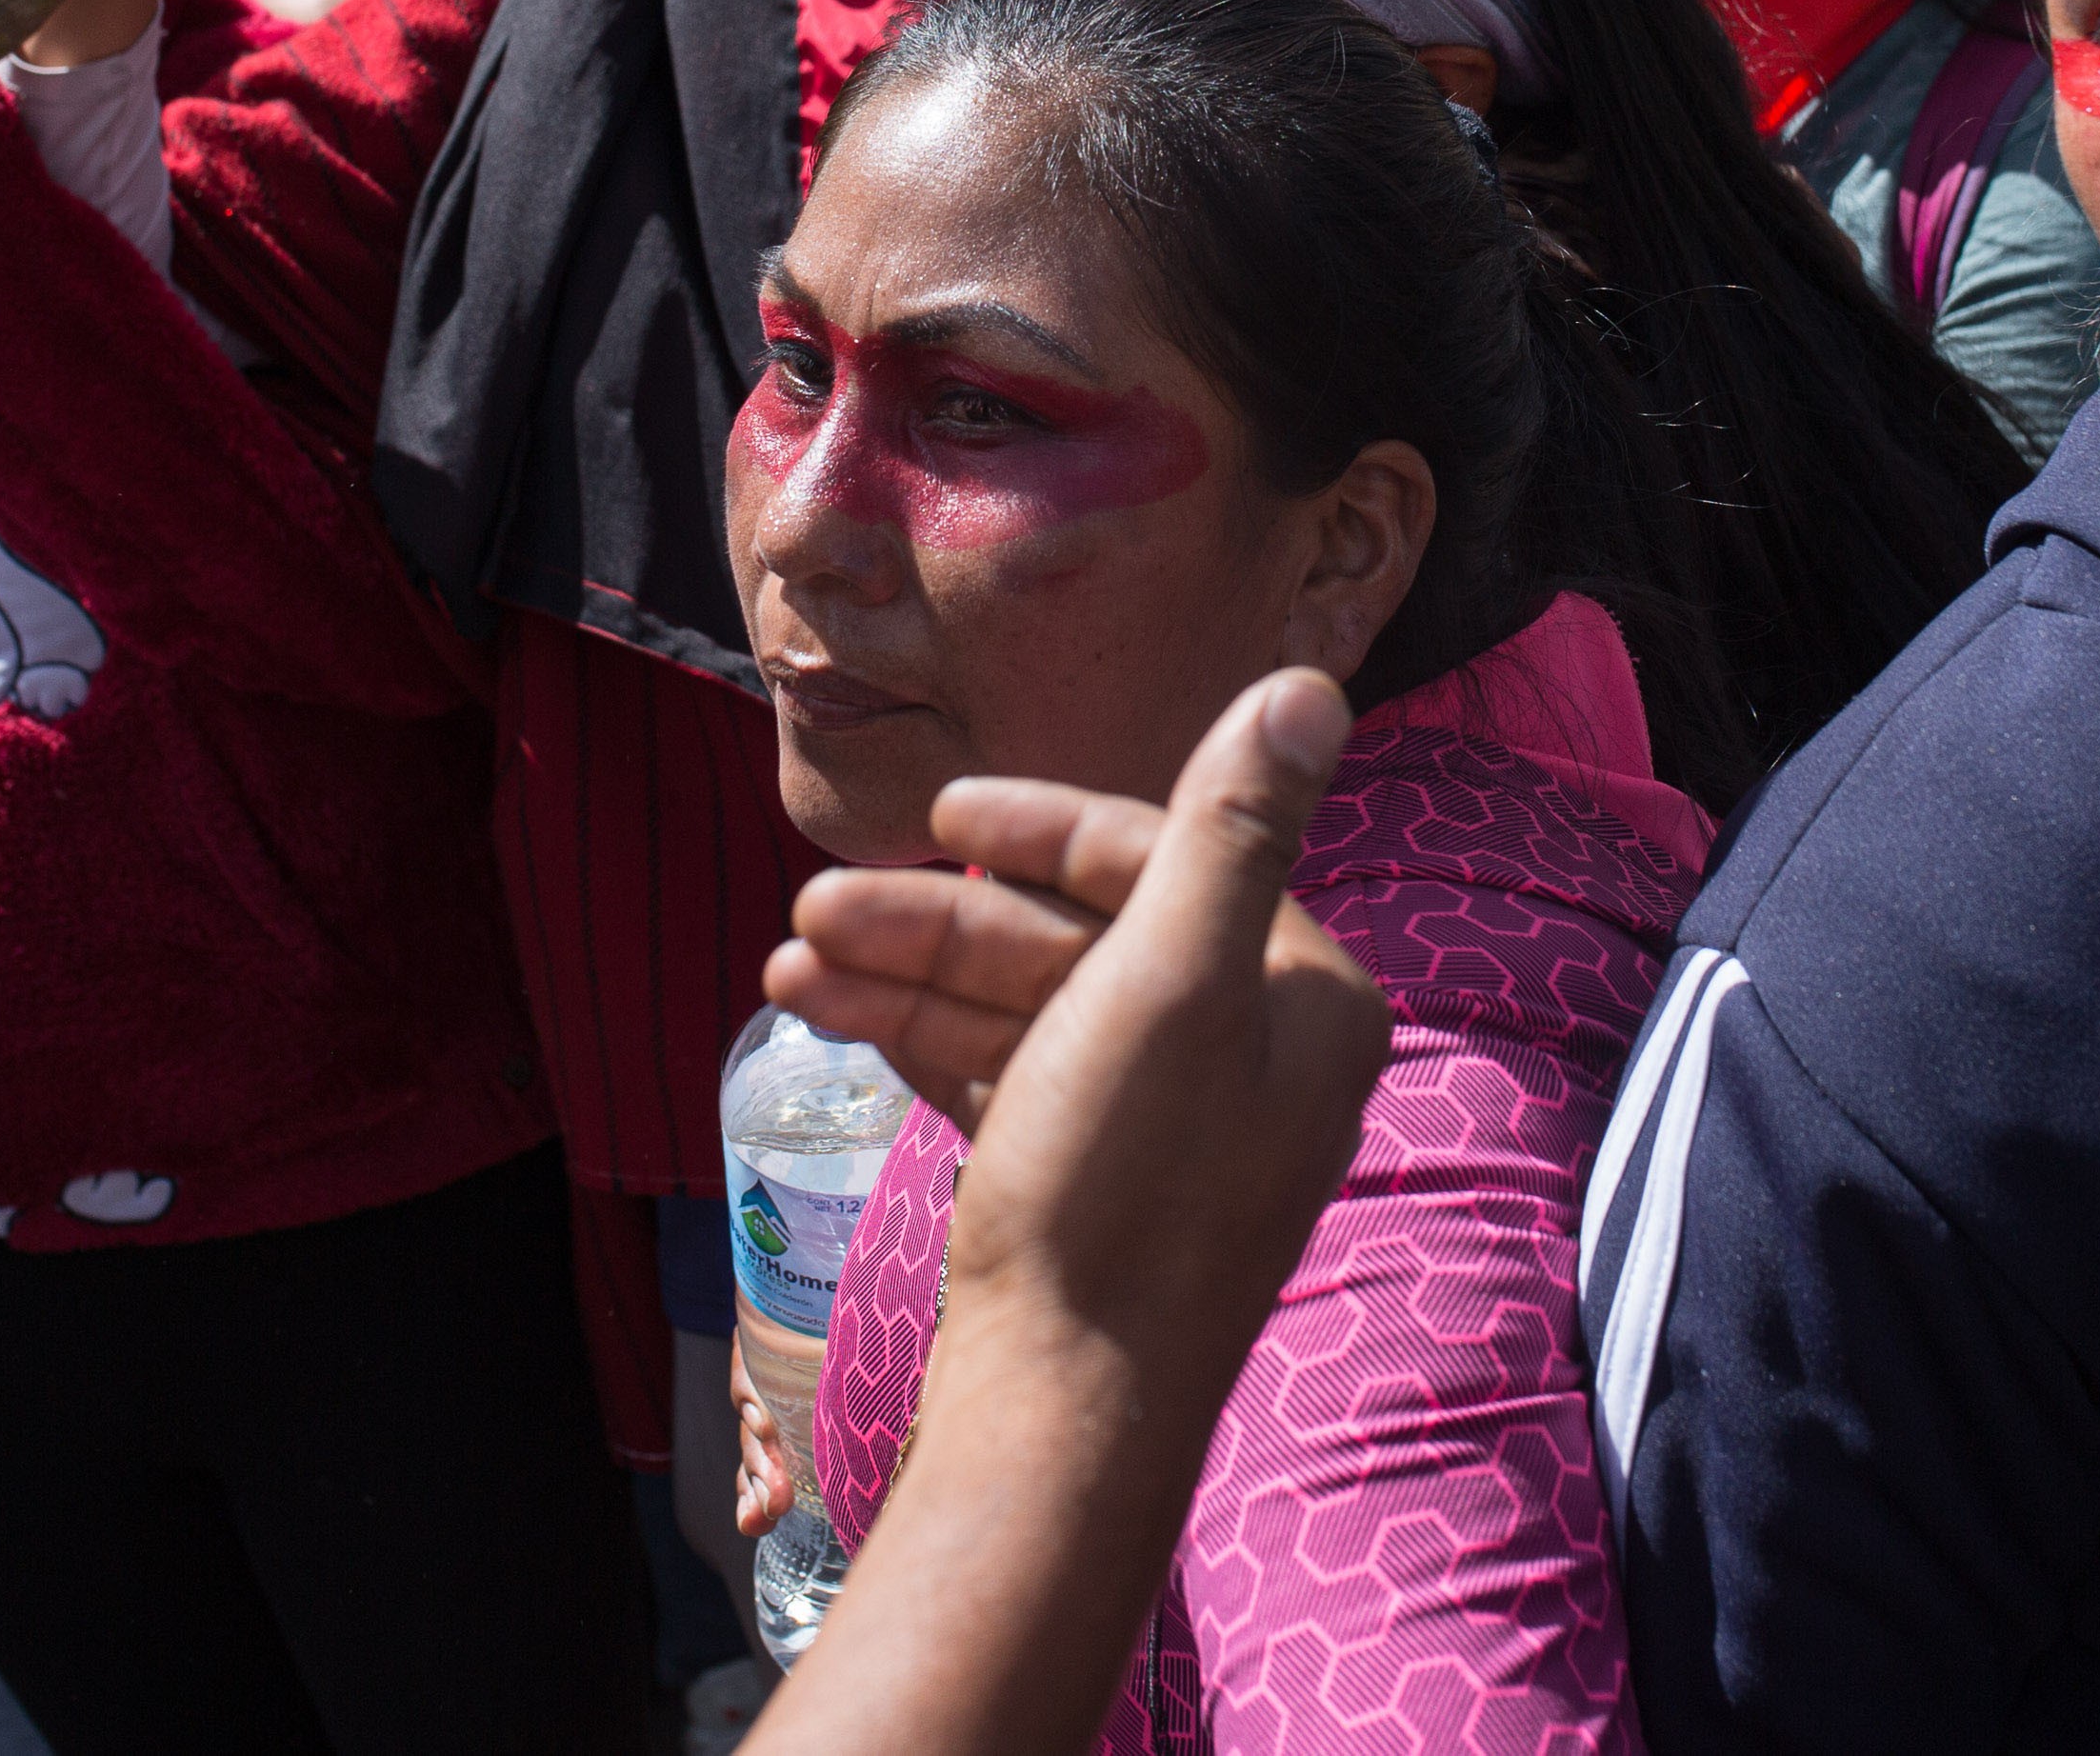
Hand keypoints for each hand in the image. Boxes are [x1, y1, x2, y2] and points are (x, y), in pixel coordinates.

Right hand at [733, 676, 1387, 1755]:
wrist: (1061, 1415)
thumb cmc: (1121, 1192)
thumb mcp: (1173, 980)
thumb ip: (1231, 826)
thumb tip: (1311, 686)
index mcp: (1305, 998)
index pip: (1167, 862)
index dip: (1042, 830)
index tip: (936, 817)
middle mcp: (1255, 1057)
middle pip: (1080, 936)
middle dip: (939, 915)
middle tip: (815, 901)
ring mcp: (1171, 1128)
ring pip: (1025, 1005)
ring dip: (905, 969)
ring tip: (788, 960)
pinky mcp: (1095, 1184)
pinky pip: (1006, 1075)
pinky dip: (921, 1037)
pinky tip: (824, 1013)